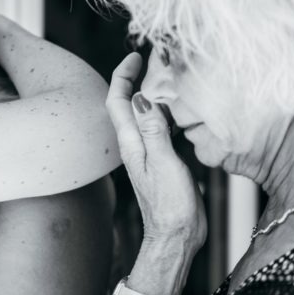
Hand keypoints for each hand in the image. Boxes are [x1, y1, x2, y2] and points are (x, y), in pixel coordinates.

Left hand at [107, 53, 206, 249]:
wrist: (175, 237)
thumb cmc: (170, 206)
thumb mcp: (164, 164)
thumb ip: (153, 131)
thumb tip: (140, 98)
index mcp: (131, 143)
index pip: (118, 101)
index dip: (122, 76)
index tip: (135, 56)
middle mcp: (134, 145)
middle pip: (126, 104)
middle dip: (133, 79)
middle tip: (150, 59)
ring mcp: (146, 153)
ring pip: (141, 115)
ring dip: (148, 93)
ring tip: (164, 77)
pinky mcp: (160, 160)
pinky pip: (156, 128)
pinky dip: (163, 112)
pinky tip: (176, 110)